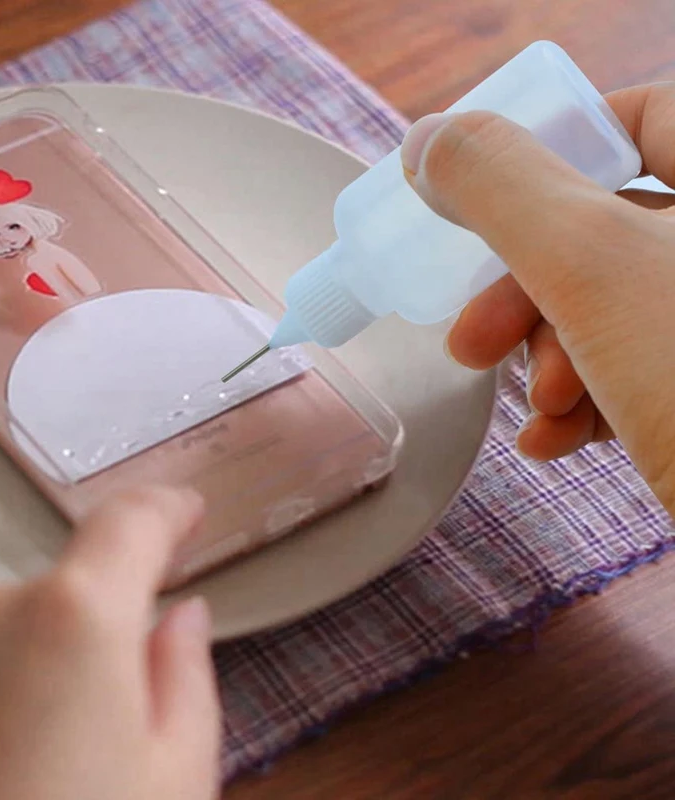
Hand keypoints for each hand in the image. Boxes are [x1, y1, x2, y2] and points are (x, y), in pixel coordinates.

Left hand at [0, 487, 219, 799]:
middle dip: (95, 633)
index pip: (131, 522)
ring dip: (29, 672)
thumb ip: (185, 673)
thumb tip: (183, 617)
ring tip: (33, 774)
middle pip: (64, 592)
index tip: (184, 513)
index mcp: (78, 619)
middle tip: (110, 726)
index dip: (166, 511)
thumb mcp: (175, 779)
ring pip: (1, 633)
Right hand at [400, 83, 674, 514]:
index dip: (548, 157)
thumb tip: (430, 141)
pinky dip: (589, 403)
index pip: (641, 119)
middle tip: (475, 342)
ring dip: (550, 363)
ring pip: (616, 310)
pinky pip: (643, 371)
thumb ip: (505, 190)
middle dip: (527, 297)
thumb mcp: (594, 270)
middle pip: (612, 232)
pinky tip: (554, 441)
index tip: (483, 210)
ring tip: (540, 411)